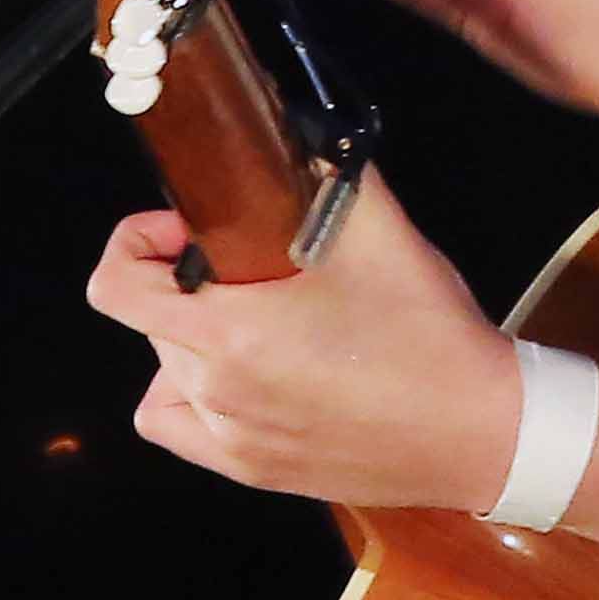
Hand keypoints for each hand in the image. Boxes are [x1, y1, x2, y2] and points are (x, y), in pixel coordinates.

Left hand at [81, 184, 520, 509]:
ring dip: (191, 335)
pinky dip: (189, 395)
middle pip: (152, 319)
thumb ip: (325, 169)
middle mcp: (218, 391)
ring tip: (254, 319)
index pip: (116, 286)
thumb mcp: (379, 231)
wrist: (483, 430)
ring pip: (166, 370)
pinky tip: (234, 375)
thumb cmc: (432, 339)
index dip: (136, 243)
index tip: (185, 230)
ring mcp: (232, 437)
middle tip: (250, 263)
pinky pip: (180, 426)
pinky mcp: (253, 470)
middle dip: (186, 279)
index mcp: (231, 333)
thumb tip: (292, 129)